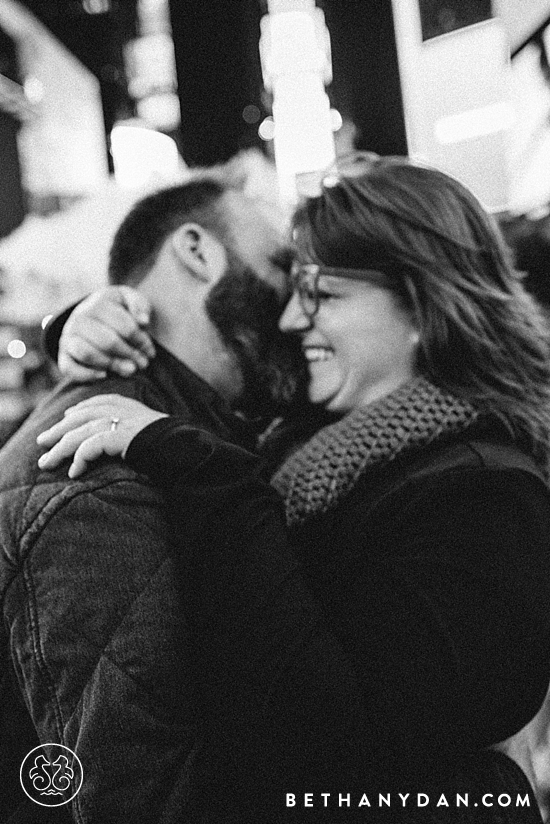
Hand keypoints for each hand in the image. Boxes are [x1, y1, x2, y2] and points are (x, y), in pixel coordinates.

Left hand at [37, 394, 166, 477]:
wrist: (185, 447)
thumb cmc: (170, 443)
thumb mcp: (149, 428)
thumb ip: (131, 427)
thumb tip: (116, 439)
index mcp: (127, 404)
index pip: (95, 403)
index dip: (77, 411)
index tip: (65, 419)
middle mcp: (120, 410)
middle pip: (79, 418)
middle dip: (58, 431)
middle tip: (42, 442)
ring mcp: (118, 422)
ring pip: (78, 434)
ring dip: (59, 450)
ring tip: (46, 463)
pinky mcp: (118, 437)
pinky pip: (90, 448)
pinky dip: (79, 460)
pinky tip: (74, 473)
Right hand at [58, 286, 155, 381]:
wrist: (92, 314)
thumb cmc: (117, 309)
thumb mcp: (129, 300)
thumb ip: (139, 306)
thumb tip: (143, 321)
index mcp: (98, 303)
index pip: (124, 326)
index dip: (141, 341)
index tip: (150, 351)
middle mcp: (79, 318)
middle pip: (107, 341)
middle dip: (129, 355)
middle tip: (143, 364)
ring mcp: (68, 337)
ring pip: (88, 354)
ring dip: (112, 365)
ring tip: (130, 370)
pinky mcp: (63, 354)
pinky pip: (69, 368)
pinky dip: (87, 374)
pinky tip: (105, 375)